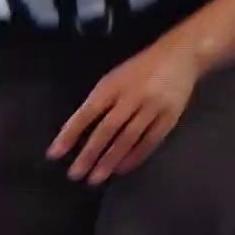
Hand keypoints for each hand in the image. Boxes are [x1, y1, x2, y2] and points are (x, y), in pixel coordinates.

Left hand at [47, 41, 201, 185]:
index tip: (54, 154)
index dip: (70, 134)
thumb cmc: (138, 71)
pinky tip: (121, 169)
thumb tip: (76, 133)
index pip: (87, 113)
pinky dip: (135, 157)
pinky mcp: (170, 116)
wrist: (180, 55)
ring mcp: (153, 107)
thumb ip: (98, 103)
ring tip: (95, 179)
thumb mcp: (113, 79)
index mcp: (112, 86)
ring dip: (110, 160)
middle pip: (107, 129)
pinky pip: (150, 141)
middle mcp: (132, 96)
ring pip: (128, 138)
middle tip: (75, 175)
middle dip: (90, 154)